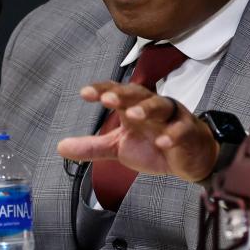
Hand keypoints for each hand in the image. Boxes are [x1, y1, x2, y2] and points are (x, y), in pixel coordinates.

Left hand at [57, 81, 218, 181]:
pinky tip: (163, 142)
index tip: (84, 93)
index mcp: (133, 107)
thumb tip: (60, 147)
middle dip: (122, 94)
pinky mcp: (188, 133)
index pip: (116, 93)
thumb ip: (92, 147)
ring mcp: (171, 118)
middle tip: (107, 99)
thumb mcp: (119, 148)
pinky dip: (172, 135)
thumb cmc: (154, 146)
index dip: (102, 91)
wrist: (190, 159)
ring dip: (147, 109)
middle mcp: (151, 107)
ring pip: (161, 106)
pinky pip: (181, 130)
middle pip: (138, 93)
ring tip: (134, 114)